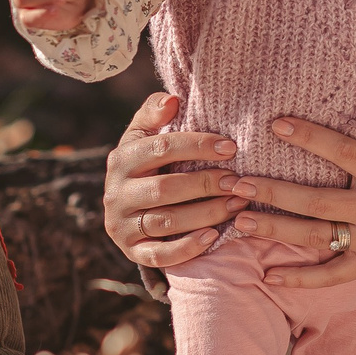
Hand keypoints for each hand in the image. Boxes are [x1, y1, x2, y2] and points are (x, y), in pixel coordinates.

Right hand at [101, 92, 241, 269]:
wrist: (128, 211)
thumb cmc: (148, 165)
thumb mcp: (145, 137)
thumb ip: (154, 114)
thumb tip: (172, 99)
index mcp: (121, 159)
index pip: (161, 148)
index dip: (198, 146)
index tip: (231, 147)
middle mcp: (116, 193)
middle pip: (165, 188)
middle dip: (206, 183)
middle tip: (239, 181)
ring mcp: (121, 225)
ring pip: (167, 221)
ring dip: (206, 213)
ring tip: (237, 205)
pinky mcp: (132, 251)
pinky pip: (160, 255)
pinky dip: (188, 247)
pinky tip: (214, 236)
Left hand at [225, 105, 355, 289]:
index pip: (342, 152)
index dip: (309, 137)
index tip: (276, 125)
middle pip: (317, 201)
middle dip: (275, 192)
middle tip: (237, 184)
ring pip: (317, 238)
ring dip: (276, 231)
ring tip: (240, 221)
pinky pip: (333, 275)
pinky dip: (302, 279)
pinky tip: (269, 276)